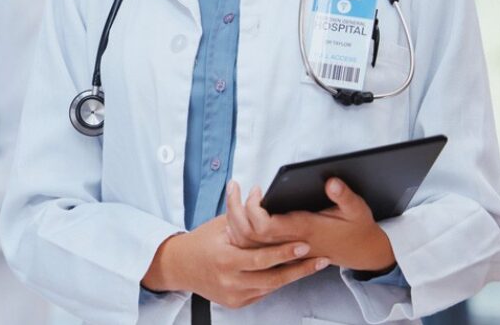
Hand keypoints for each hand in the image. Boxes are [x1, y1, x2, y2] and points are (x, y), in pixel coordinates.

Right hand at [142, 214, 327, 308]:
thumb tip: (258, 195)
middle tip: (319, 258)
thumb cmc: (199, 242)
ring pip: (271, 288)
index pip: (260, 259)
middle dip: (299, 268)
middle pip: (272, 279)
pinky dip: (277, 282)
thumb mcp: (219, 226)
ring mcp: (233, 295)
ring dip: (294, 276)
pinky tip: (292, 272)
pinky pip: (263, 293)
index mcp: (224, 260)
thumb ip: (241, 217)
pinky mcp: (236, 303)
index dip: (284, 253)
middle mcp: (229, 281)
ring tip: (313, 265)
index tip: (303, 245)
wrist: (179, 266)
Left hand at [225, 179, 395, 272]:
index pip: (264, 227)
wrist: (360, 251)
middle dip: (234, 209)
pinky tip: (238, 213)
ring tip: (234, 196)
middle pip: (247, 234)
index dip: (253, 209)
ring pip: (245, 242)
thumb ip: (344, 196)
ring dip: (233, 219)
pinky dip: (239, 230)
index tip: (256, 190)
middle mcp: (288, 243)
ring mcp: (283, 249)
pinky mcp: (282, 250)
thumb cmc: (356, 227)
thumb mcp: (357, 209)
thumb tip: (331, 181)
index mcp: (303, 230)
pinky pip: (252, 246)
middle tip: (236, 187)